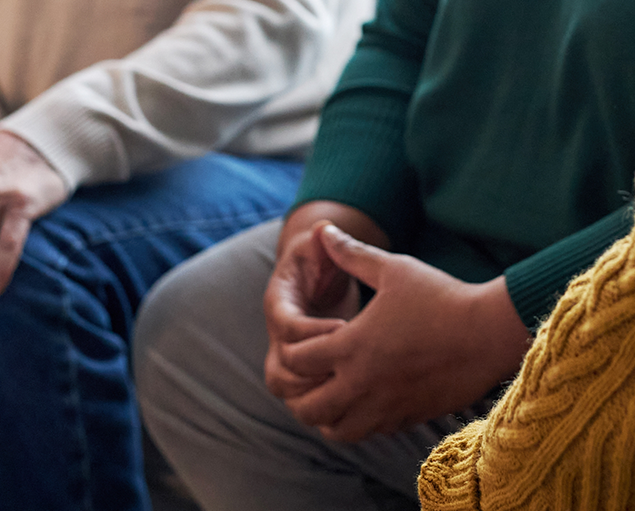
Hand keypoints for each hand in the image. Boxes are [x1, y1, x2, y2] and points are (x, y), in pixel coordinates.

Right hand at [263, 202, 389, 398]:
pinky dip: (323, 406)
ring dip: (315, 397)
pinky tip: (356, 401)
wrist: (314, 277)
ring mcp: (287, 356)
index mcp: (280, 304)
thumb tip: (324, 228)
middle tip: (349, 370)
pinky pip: (304, 399)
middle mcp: (278, 335)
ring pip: (287, 391)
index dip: (313, 332)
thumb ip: (323, 242)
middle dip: (311, 374)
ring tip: (353, 389)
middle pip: (278, 371)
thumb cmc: (320, 259)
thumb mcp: (320, 247)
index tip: (346, 328)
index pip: (286, 327)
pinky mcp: (302, 371)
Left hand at [271, 225, 531, 442]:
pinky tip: (370, 397)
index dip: (292, 348)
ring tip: (336, 391)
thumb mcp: (394, 269)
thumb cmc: (442, 296)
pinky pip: (370, 433)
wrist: (489, 334)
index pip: (296, 361)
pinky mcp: (408, 418)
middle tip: (314, 372)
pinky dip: (359, 420)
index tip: (310, 336)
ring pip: (337, 430)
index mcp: (351, 346)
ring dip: (327, 414)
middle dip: (300, 391)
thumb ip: (353, 253)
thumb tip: (323, 228)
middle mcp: (361, 384)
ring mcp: (385, 407)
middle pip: (307, 408)